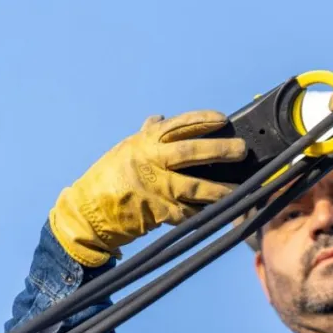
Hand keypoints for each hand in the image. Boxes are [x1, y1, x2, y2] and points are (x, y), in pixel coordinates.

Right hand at [50, 111, 246, 266]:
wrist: (89, 212)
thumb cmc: (109, 176)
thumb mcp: (126, 149)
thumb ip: (146, 135)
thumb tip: (159, 119)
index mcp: (146, 143)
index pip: (179, 126)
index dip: (202, 120)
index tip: (223, 119)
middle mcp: (153, 163)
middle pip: (191, 153)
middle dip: (220, 150)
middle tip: (242, 150)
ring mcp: (157, 189)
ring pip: (196, 187)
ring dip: (221, 189)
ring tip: (242, 188)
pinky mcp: (160, 214)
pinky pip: (189, 213)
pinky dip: (206, 212)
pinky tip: (224, 211)